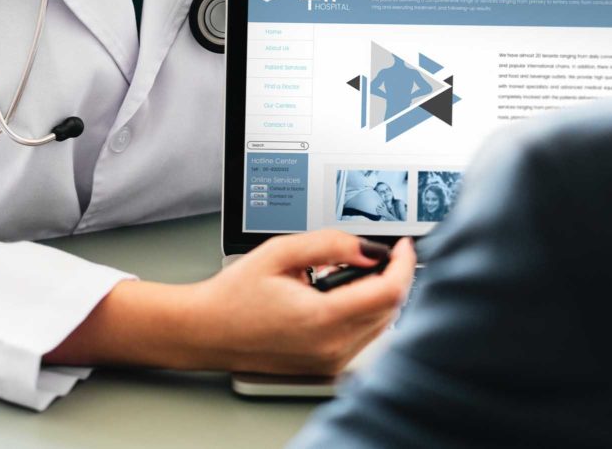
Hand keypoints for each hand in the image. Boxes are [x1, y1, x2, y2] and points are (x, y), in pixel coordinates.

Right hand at [42, 231, 416, 374]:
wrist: (206, 331)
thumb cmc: (234, 294)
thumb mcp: (280, 253)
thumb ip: (329, 244)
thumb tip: (369, 248)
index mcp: (322, 319)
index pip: (389, 292)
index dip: (405, 264)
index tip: (404, 246)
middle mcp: (331, 347)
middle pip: (391, 309)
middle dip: (393, 276)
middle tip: (373, 252)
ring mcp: (330, 361)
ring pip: (381, 324)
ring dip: (378, 295)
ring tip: (347, 272)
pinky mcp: (327, 366)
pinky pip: (363, 337)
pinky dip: (363, 312)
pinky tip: (338, 295)